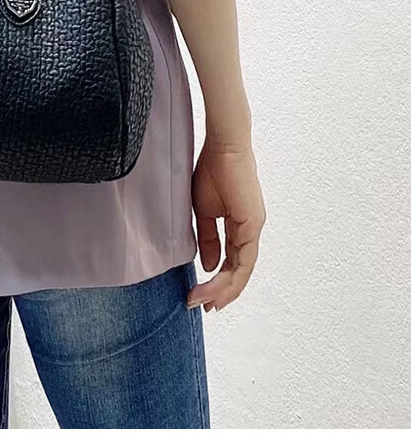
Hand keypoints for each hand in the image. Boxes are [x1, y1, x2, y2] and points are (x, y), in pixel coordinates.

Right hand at [187, 139, 265, 311]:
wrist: (222, 147)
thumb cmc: (212, 170)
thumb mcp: (204, 211)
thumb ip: (207, 238)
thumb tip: (208, 265)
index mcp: (238, 225)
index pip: (230, 261)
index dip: (217, 281)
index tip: (200, 295)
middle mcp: (249, 231)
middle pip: (238, 271)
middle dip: (219, 292)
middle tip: (200, 306)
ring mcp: (253, 228)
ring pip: (242, 270)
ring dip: (223, 289)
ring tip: (204, 301)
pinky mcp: (252, 224)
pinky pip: (244, 259)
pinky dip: (231, 276)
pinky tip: (214, 284)